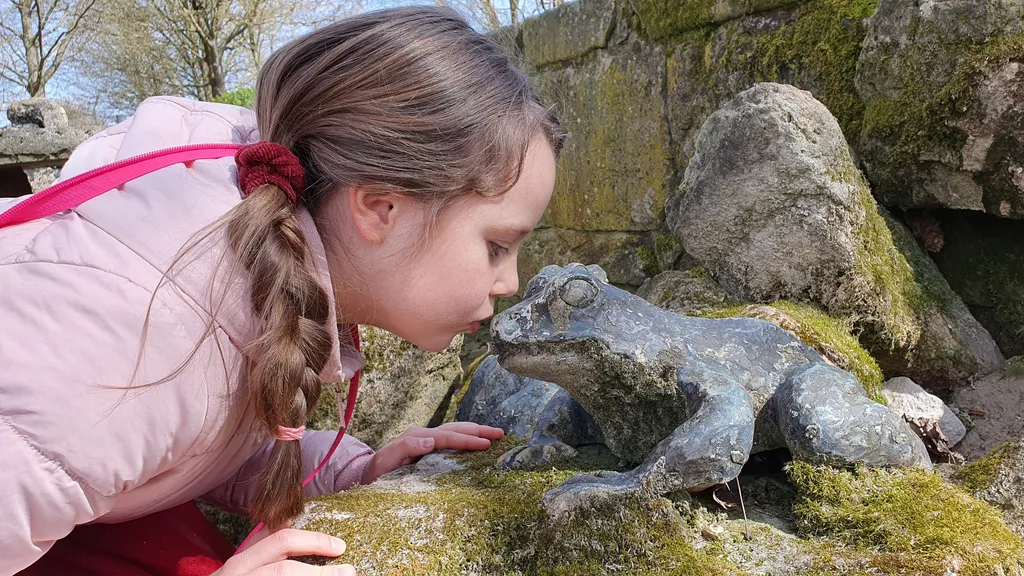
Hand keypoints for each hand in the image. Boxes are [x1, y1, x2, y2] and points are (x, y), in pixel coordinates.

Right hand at [213, 528, 355, 574]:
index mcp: (243, 561)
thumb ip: (265, 546)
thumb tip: (291, 522)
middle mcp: (241, 575)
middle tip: (348, 571)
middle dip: (320, 572)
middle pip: (285, 570)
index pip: (281, 541)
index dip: (314, 541)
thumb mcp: (244, 565)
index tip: (340, 547)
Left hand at [360, 422, 504, 484]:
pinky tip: (479, 444)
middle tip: (501, 433)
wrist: (368, 474)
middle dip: (479, 430)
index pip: (448, 437)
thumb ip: (405, 448)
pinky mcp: (430, 449)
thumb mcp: (386, 460)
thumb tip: (430, 440)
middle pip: (456, 429)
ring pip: (456, 432)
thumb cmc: (376, 471)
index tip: (487, 445)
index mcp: (417, 437)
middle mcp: (424, 435)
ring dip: (476, 432)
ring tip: (495, 435)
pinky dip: (467, 440)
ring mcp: (427, 441)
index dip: (468, 440)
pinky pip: (452, 442)